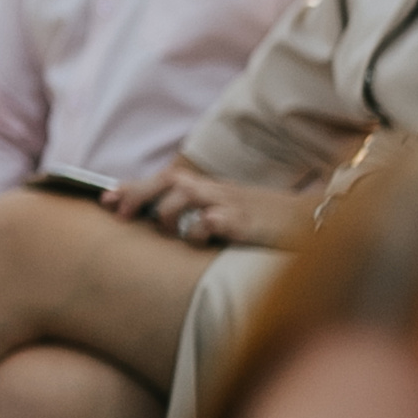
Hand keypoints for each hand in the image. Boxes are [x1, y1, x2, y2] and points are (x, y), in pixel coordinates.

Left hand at [108, 158, 312, 249]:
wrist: (312, 222)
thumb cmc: (264, 222)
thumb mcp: (227, 214)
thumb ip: (197, 215)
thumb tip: (161, 223)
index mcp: (210, 189)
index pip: (166, 180)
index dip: (134, 188)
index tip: (105, 199)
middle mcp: (216, 191)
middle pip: (169, 181)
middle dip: (138, 194)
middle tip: (116, 211)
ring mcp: (231, 204)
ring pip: (185, 194)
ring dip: (167, 211)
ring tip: (166, 229)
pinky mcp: (245, 222)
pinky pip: (213, 220)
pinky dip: (199, 228)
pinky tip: (198, 237)